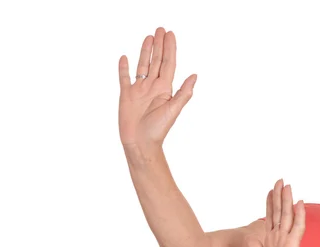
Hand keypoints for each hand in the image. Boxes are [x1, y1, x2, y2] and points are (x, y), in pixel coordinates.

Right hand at [118, 27, 196, 149]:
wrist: (140, 143)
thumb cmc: (158, 130)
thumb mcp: (173, 110)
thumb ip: (183, 93)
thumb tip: (194, 76)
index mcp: (165, 89)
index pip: (168, 64)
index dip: (170, 49)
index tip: (170, 35)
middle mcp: (153, 87)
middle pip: (156, 61)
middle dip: (159, 45)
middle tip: (161, 29)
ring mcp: (139, 90)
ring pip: (143, 65)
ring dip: (145, 51)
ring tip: (149, 37)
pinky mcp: (126, 95)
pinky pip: (124, 78)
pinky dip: (124, 68)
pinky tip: (125, 57)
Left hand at [247, 179, 307, 246]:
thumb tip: (251, 236)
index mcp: (271, 240)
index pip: (270, 217)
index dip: (270, 203)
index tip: (270, 190)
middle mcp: (279, 236)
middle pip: (279, 212)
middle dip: (279, 196)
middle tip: (280, 180)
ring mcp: (287, 240)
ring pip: (287, 215)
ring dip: (287, 201)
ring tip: (288, 186)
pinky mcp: (293, 245)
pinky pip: (297, 227)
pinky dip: (299, 215)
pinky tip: (299, 203)